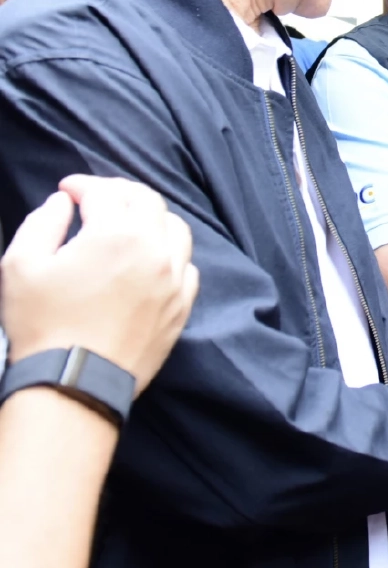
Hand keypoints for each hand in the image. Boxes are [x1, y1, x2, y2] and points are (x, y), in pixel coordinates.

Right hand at [0, 175, 198, 393]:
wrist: (75, 382)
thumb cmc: (43, 325)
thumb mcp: (20, 265)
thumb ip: (42, 223)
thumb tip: (62, 203)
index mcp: (117, 234)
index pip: (105, 191)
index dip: (83, 185)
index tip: (68, 190)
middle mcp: (156, 250)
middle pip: (147, 201)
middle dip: (119, 192)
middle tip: (97, 198)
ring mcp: (175, 279)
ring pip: (175, 228)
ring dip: (150, 217)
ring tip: (126, 222)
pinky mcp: (183, 305)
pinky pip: (187, 265)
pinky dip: (169, 252)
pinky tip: (150, 257)